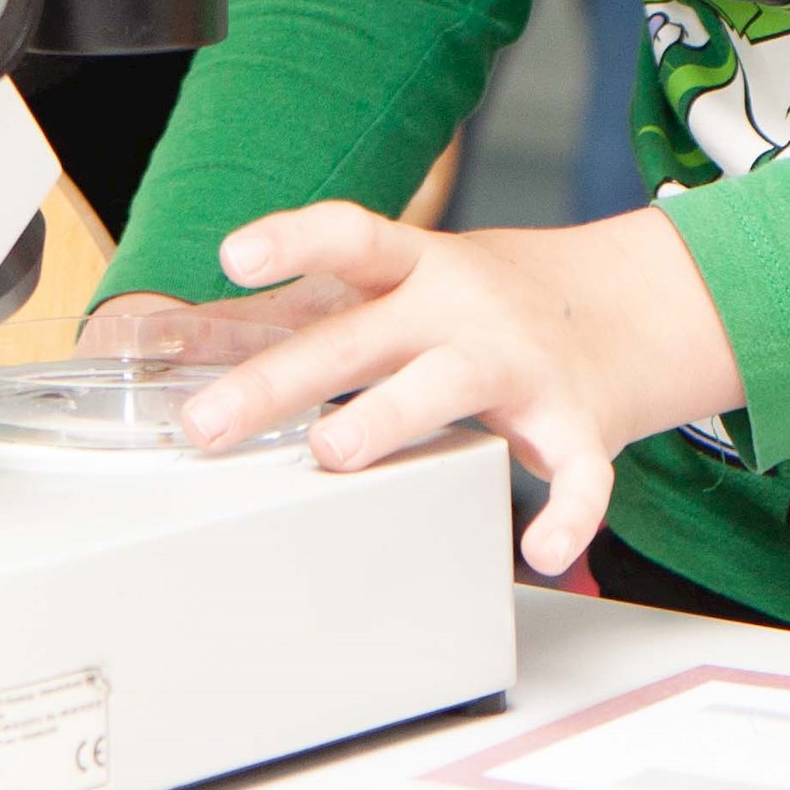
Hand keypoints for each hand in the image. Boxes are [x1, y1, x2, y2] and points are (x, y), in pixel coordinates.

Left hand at [172, 203, 742, 575]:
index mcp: (412, 269)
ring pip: (451, 384)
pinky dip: (567, 512)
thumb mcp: (388, 289)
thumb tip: (166, 337)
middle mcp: (460, 308)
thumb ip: (288, 314)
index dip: (291, 241)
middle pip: (363, 335)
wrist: (624, 307)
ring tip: (333, 451)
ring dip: (390, 416)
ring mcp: (520, 363)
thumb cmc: (469, 305)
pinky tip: (541, 549)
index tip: (232, 256)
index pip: (350, 239)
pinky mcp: (577, 424)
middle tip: (208, 422)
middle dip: (283, 378)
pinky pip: (578, 472)